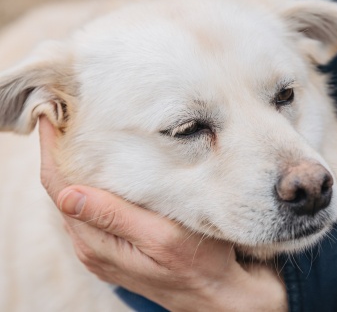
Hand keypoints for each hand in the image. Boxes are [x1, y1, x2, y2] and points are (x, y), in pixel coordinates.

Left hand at [39, 117, 287, 311]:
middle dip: (59, 155)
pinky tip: (99, 168)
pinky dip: (87, 183)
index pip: (58, 188)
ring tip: (79, 136)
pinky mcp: (112, 244)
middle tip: (66, 119)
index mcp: (96, 241)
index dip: (51, 152)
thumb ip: (114, 218)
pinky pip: (89, 208)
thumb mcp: (159, 238)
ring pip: (74, 199)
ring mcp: (100, 246)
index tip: (50, 118)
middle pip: (62, 191)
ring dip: (73, 167)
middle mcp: (90, 244)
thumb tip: (68, 195)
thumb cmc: (196, 264)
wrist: (212, 293)